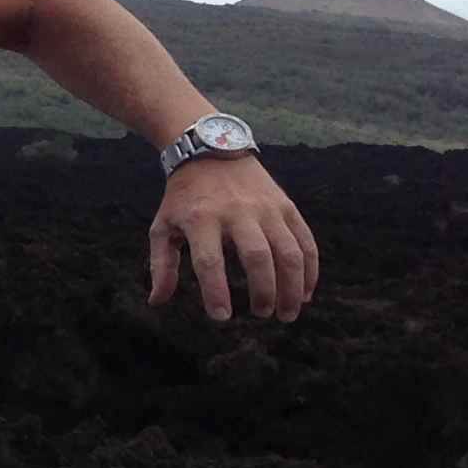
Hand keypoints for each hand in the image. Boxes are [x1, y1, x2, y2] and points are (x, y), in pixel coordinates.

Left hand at [148, 155, 318, 322]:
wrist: (211, 151)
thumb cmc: (184, 198)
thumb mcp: (163, 226)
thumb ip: (161, 265)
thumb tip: (157, 300)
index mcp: (201, 219)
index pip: (209, 261)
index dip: (216, 291)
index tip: (222, 316)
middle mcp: (237, 212)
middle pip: (257, 257)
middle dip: (263, 291)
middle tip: (261, 316)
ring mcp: (266, 208)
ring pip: (288, 251)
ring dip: (292, 286)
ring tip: (287, 313)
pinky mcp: (286, 205)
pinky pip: (305, 240)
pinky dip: (310, 269)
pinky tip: (305, 292)